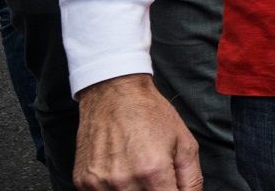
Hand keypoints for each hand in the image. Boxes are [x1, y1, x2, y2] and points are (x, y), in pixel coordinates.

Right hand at [73, 75, 201, 189]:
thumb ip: (191, 179)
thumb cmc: (150, 114)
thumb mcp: (185, 143)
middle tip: (156, 178)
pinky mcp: (83, 182)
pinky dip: (114, 190)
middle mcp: (124, 181)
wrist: (113, 93)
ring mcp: (100, 184)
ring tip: (137, 171)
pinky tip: (120, 172)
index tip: (171, 187)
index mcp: (153, 172)